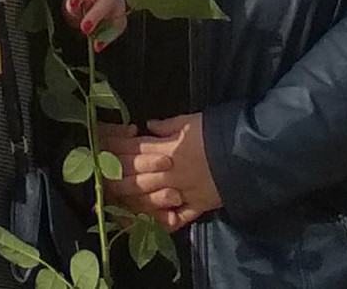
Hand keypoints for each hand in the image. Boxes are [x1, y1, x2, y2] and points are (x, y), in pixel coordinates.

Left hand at [62, 0, 127, 50]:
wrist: (82, 13)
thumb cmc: (74, 3)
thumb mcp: (69, 3)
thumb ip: (72, 5)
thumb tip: (74, 8)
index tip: (72, 4)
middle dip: (96, 13)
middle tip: (84, 28)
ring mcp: (117, 1)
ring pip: (118, 11)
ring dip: (106, 27)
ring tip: (94, 42)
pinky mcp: (121, 16)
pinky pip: (120, 25)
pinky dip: (109, 37)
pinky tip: (98, 45)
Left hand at [100, 113, 222, 230]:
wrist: (248, 152)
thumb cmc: (217, 132)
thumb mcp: (190, 121)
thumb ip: (167, 125)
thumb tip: (147, 125)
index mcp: (166, 149)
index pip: (133, 151)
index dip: (114, 151)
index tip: (99, 153)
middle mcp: (169, 172)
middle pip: (135, 177)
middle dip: (114, 180)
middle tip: (98, 184)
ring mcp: (182, 191)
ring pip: (149, 199)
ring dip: (130, 202)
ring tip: (113, 205)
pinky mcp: (197, 206)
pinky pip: (176, 218)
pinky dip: (161, 222)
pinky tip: (147, 226)